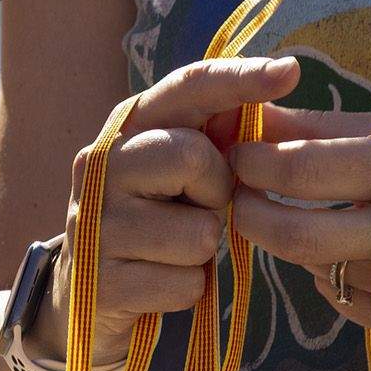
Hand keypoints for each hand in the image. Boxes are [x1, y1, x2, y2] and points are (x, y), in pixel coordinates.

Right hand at [33, 54, 304, 366]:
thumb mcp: (174, 176)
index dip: (239, 79)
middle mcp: (101, 167)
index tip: (289, 71)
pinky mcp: (105, 285)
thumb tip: (271, 90)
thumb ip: (211, 138)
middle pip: (193, 157)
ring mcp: (97, 227)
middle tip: (197, 210)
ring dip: (202, 252)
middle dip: (216, 191)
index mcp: (125, 129)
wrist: (82, 300)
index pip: (187, 88)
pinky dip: (187, 290)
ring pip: (198, 234)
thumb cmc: (149, 229)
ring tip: (171, 253)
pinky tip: (158, 286)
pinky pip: (186, 284)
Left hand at [228, 110, 370, 326]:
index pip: (307, 170)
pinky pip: (343, 298)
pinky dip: (333, 272)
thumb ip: (330, 127)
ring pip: (317, 267)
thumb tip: (257, 112)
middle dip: (253, 216)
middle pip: (298, 237)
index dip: (258, 162)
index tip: (237, 152)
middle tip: (239, 196)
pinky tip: (356, 249)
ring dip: (297, 241)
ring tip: (309, 211)